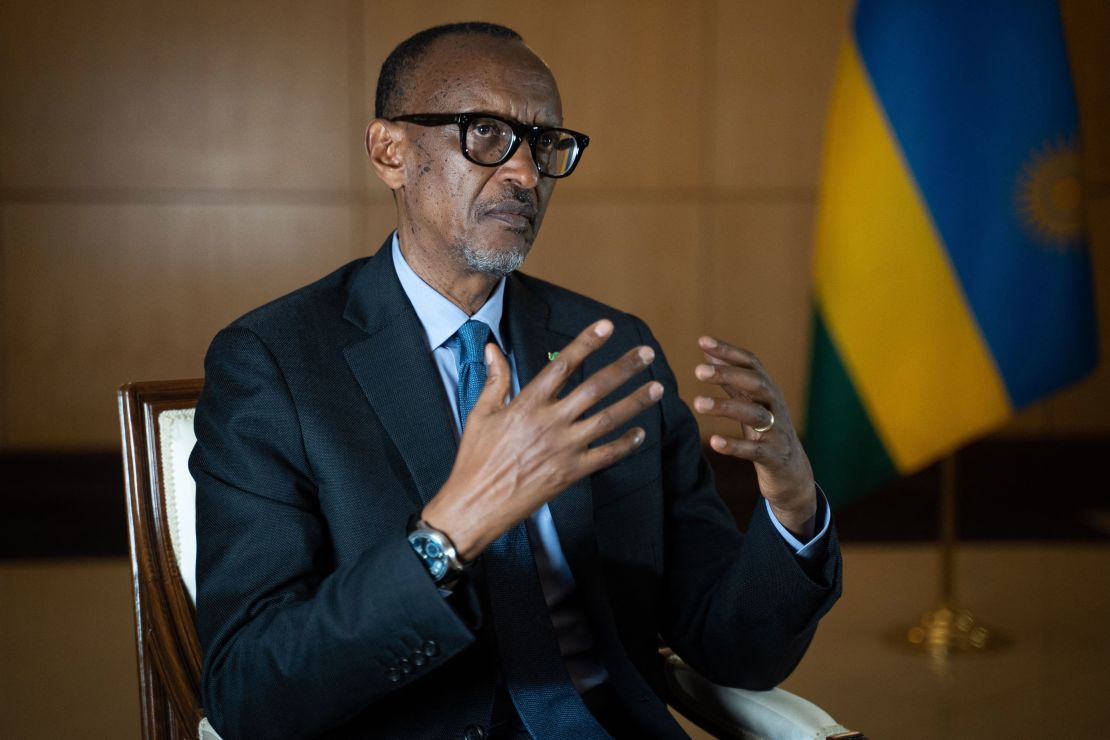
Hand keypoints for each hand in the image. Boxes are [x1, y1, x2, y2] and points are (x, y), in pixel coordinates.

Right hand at [422, 319, 664, 560]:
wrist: (477, 503)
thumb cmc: (475, 458)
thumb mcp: (480, 413)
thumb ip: (495, 379)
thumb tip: (492, 348)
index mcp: (527, 403)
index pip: (563, 364)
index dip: (587, 343)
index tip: (607, 326)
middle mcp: (551, 422)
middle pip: (595, 387)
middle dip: (624, 368)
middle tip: (647, 353)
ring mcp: (564, 448)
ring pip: (608, 419)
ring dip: (635, 402)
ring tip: (657, 387)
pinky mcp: (571, 472)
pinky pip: (606, 455)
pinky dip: (626, 444)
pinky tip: (641, 433)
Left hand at [692, 336, 816, 538]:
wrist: (793, 474)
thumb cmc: (767, 432)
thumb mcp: (751, 403)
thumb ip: (732, 380)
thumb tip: (709, 352)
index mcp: (768, 391)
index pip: (750, 363)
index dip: (728, 351)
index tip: (702, 341)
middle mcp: (775, 406)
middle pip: (756, 383)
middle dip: (728, 374)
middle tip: (698, 371)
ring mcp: (777, 431)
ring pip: (755, 414)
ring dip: (726, 407)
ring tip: (698, 403)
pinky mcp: (774, 457)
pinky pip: (755, 450)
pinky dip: (735, 446)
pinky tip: (714, 442)